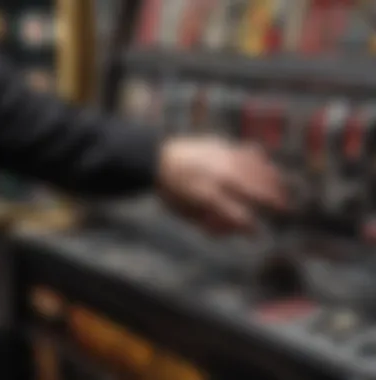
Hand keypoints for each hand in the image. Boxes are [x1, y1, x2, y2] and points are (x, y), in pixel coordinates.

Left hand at [157, 137, 286, 234]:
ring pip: (255, 168)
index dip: (249, 226)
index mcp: (208, 195)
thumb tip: (230, 230)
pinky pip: (244, 151)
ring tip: (283, 187)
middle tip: (285, 208)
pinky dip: (257, 158)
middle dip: (273, 199)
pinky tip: (264, 162)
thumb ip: (208, 222)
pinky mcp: (221, 146)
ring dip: (272, 178)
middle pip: (254, 188)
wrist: (156, 158)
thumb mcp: (184, 212)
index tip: (256, 233)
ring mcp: (222, 158)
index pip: (237, 214)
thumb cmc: (170, 190)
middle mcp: (220, 175)